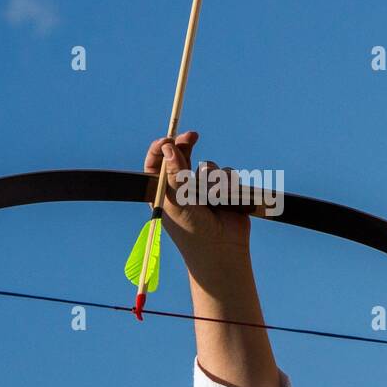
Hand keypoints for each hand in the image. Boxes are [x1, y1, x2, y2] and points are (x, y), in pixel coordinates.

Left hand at [143, 131, 250, 275]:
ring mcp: (205, 188)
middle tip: (192, 135)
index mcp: (164, 191)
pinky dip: (228, 184)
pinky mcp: (225, 191)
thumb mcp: (177, 201)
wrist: (221, 250)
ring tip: (212, 198)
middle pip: (182, 154)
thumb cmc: (192, 230)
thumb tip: (168, 147)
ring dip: (211, 179)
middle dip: (187, 144)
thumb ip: (174, 174)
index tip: (167, 139)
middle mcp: (183, 187)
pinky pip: (228, 174)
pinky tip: (227, 200)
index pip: (157, 163)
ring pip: (209, 165)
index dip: (161, 148)